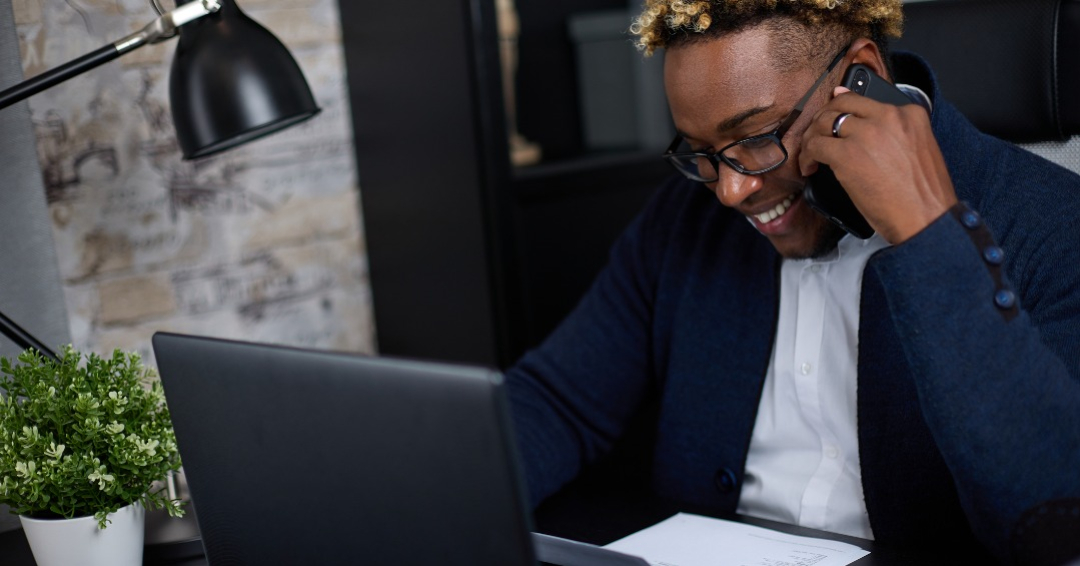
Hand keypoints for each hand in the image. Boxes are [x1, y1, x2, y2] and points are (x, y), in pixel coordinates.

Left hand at [798, 87, 957, 243]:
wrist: (926, 218)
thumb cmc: (923, 194)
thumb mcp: (919, 150)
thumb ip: (897, 133)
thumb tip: (865, 126)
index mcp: (910, 114)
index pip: (866, 100)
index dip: (843, 109)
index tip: (834, 116)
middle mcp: (888, 117)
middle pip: (842, 104)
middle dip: (823, 119)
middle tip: (817, 136)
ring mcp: (866, 133)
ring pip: (824, 122)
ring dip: (811, 138)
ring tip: (811, 155)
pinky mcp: (847, 154)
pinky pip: (815, 146)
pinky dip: (806, 157)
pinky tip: (809, 168)